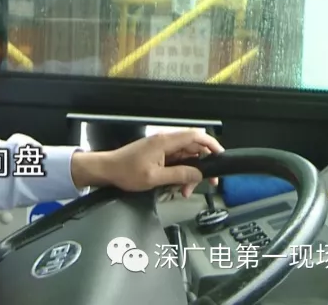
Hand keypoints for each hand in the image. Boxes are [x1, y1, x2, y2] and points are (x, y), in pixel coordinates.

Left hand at [71, 129, 224, 196]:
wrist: (106, 170)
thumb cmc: (125, 171)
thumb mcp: (155, 177)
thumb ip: (180, 175)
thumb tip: (199, 174)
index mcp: (165, 142)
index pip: (196, 136)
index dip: (212, 144)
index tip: (221, 157)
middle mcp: (165, 142)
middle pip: (194, 149)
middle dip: (202, 167)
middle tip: (207, 183)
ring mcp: (161, 148)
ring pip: (186, 158)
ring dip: (190, 174)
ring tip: (184, 191)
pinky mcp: (157, 155)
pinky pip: (176, 162)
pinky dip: (180, 174)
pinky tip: (177, 187)